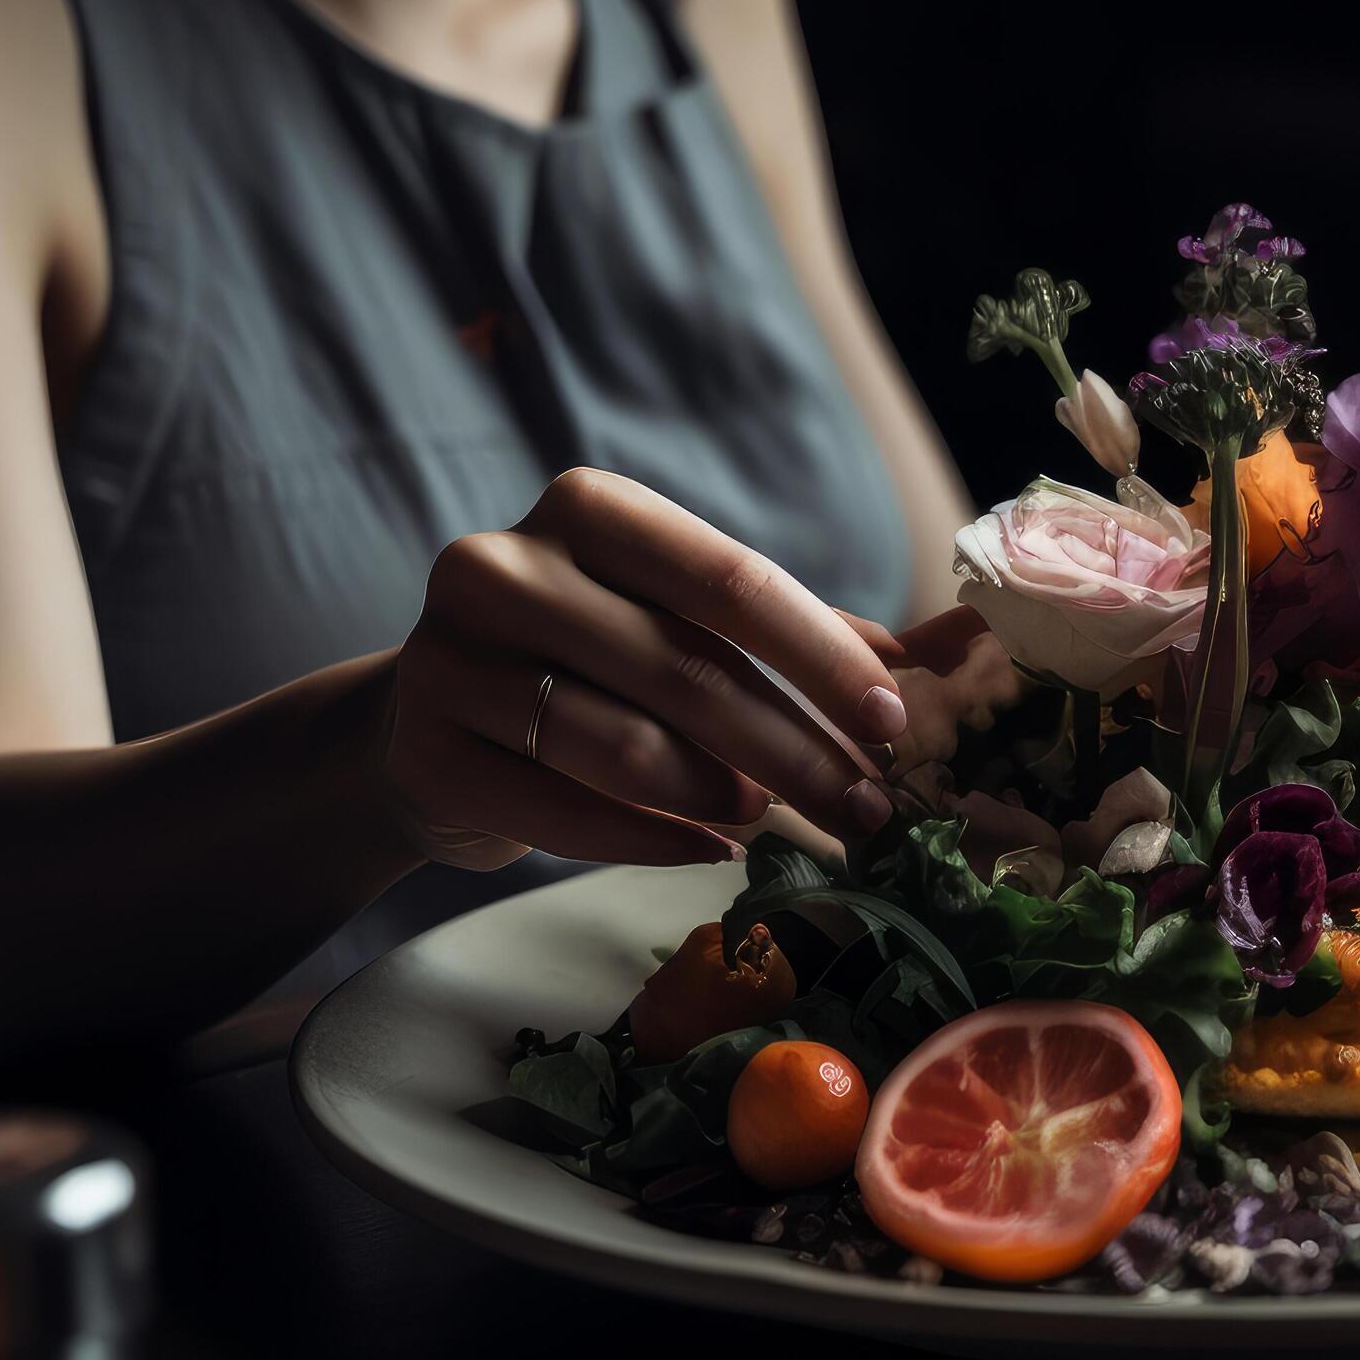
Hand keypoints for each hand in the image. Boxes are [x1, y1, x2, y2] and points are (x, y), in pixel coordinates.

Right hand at [373, 468, 916, 869]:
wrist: (434, 713)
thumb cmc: (592, 656)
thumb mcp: (682, 617)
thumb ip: (797, 630)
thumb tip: (934, 657)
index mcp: (589, 508)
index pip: (732, 581)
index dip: (822, 659)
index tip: (892, 723)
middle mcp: (506, 566)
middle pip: (687, 670)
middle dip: (795, 751)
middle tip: (866, 810)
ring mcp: (450, 657)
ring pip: (622, 745)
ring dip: (720, 795)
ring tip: (772, 821)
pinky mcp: (425, 751)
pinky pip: (559, 812)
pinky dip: (648, 842)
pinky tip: (706, 851)